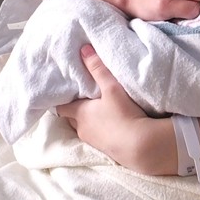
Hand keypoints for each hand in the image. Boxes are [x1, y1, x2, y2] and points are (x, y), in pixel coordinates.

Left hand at [56, 45, 173, 174]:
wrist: (139, 146)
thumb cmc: (122, 114)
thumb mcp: (111, 88)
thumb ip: (98, 69)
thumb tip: (83, 49)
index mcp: (80, 113)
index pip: (62, 107)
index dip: (61, 99)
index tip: (61, 92)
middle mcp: (82, 128)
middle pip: (70, 118)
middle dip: (73, 109)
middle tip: (78, 98)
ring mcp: (93, 141)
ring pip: (83, 128)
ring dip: (86, 120)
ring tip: (94, 110)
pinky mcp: (105, 149)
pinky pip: (96, 137)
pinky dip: (98, 130)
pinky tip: (108, 125)